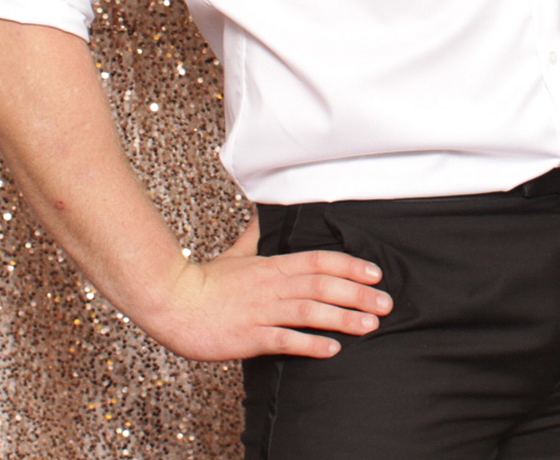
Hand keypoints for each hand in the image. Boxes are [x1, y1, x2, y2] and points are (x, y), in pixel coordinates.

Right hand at [138, 212, 393, 361]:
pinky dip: (310, 344)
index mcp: (272, 265)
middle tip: (386, 304)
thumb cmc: (206, 280)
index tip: (376, 274)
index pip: (319, 261)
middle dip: (358, 294)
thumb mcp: (237, 252)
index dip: (350, 266)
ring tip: (370, 326)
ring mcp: (261, 311)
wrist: (172, 302)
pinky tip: (332, 349)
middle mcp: (272, 286)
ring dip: (342, 318)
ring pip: (310, 312)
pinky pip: (284, 340)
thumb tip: (265, 209)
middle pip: (322, 286)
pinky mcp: (249, 337)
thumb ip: (257, 234)